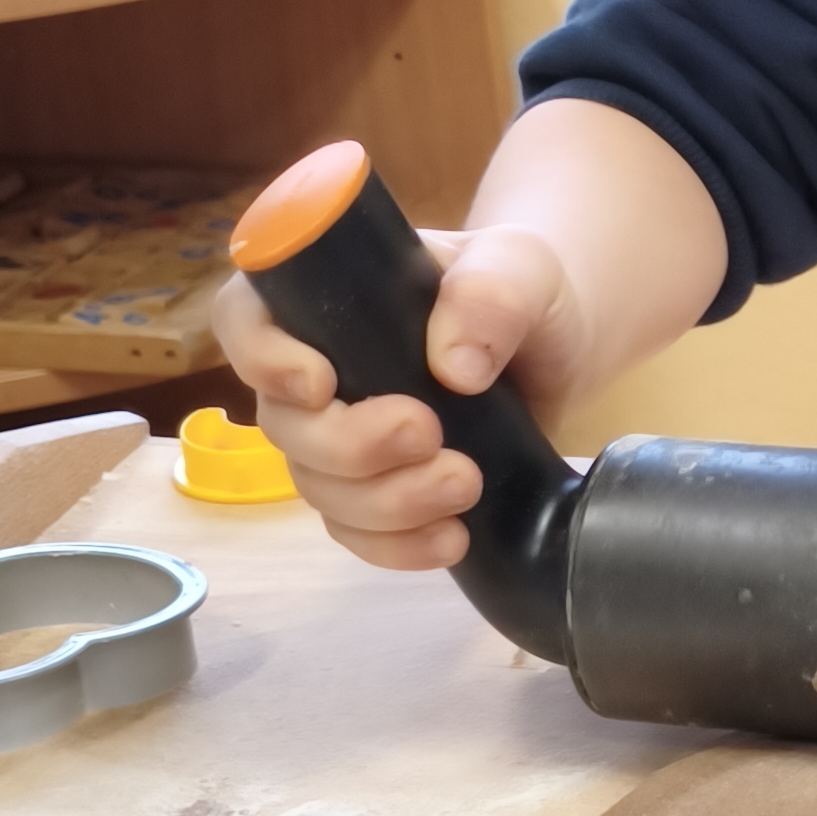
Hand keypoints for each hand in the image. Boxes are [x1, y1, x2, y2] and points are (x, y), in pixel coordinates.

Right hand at [210, 224, 584, 571]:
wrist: (570, 358)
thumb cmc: (525, 292)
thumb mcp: (520, 269)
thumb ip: (489, 296)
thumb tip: (454, 366)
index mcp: (327, 296)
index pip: (246, 319)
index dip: (261, 357)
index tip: (319, 384)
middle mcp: (319, 370)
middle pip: (284, 424)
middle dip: (347, 444)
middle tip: (425, 432)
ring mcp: (344, 437)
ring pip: (320, 488)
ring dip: (385, 501)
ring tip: (465, 482)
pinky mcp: (381, 490)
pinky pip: (358, 534)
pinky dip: (398, 546)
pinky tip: (452, 538)